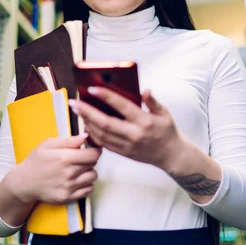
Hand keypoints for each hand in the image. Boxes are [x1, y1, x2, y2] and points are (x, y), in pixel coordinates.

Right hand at [5, 134, 101, 204]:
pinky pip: (89, 190)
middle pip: (94, 164)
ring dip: (89, 172)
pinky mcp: (68, 197)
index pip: (94, 154)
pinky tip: (77, 180)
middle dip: (90, 160)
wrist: (24, 183)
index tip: (93, 149)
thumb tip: (85, 136)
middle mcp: (69, 173)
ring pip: (93, 177)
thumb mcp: (48, 144)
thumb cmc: (36, 161)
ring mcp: (69, 187)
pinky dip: (87, 185)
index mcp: (65, 158)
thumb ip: (68, 140)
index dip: (96, 150)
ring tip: (78, 170)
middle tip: (81, 159)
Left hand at [69, 87, 183, 170]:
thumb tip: (144, 90)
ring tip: (78, 111)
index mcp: (145, 122)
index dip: (106, 97)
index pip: (122, 107)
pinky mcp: (123, 153)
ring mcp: (127, 146)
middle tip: (74, 102)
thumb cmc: (167, 130)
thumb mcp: (164, 113)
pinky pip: (103, 144)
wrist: (171, 155)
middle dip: (87, 112)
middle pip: (105, 123)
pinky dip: (92, 134)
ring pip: (101, 135)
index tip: (92, 89)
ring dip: (87, 123)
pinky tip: (86, 124)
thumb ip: (152, 101)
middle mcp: (134, 135)